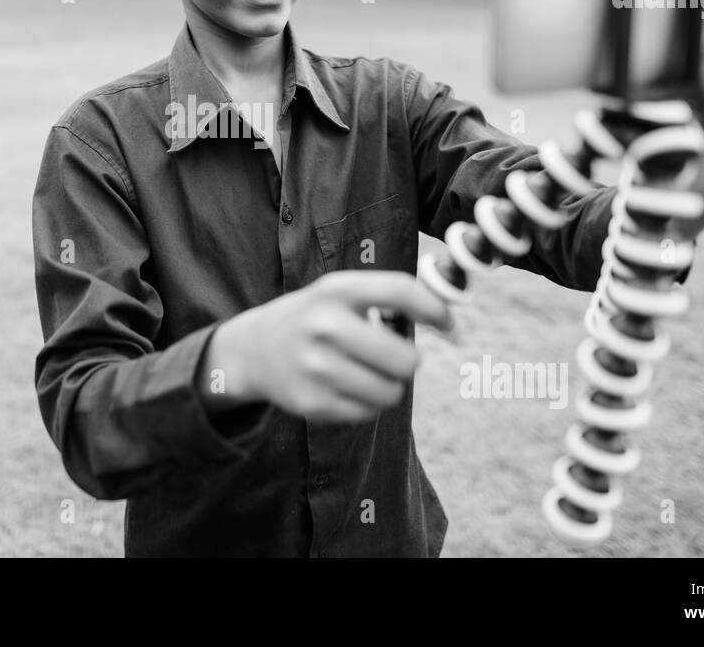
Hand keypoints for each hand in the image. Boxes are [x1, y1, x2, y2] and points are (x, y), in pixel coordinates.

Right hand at [201, 270, 451, 423]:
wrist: (252, 350)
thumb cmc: (312, 317)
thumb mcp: (338, 292)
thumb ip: (388, 298)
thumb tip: (450, 322)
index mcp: (335, 290)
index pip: (401, 292)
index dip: (436, 310)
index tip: (451, 326)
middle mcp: (325, 327)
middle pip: (405, 359)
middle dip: (408, 361)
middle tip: (392, 356)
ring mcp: (316, 368)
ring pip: (391, 392)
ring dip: (389, 385)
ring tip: (366, 372)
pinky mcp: (312, 403)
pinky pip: (368, 412)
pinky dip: (367, 403)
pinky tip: (346, 386)